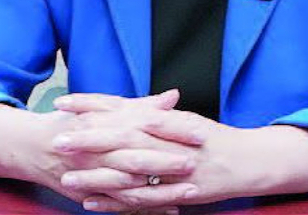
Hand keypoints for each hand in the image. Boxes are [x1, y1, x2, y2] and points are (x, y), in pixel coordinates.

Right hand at [0, 91, 200, 210]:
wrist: (33, 147)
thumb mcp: (106, 109)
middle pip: (136, 157)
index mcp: (105, 124)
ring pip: (130, 187)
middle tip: (194, 163)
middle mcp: (99, 151)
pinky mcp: (91, 195)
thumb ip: (142, 106)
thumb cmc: (74, 123)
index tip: (198, 132)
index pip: (144, 126)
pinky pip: (120, 206)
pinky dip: (144, 209)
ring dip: (160, 191)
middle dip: (166, 162)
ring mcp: (94, 176)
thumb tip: (173, 96)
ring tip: (188, 193)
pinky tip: (169, 210)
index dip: (172, 129)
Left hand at [53, 96, 251, 211]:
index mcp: (166, 119)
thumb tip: (127, 106)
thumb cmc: (216, 139)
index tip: (64, 103)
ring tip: (66, 177)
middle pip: (121, 138)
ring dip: (95, 175)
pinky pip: (142, 199)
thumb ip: (156, 113)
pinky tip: (92, 203)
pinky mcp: (176, 193)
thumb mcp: (186, 121)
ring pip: (127, 172)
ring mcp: (172, 169)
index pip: (122, 107)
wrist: (250, 161)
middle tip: (57, 139)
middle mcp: (167, 141)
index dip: (92, 104)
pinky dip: (116, 202)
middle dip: (87, 138)